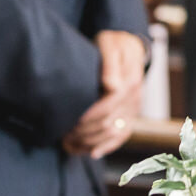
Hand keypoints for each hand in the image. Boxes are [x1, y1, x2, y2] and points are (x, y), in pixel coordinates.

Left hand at [61, 31, 145, 158]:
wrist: (127, 46)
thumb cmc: (113, 43)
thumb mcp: (110, 45)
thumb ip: (110, 63)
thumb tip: (112, 85)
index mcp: (130, 80)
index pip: (108, 105)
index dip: (88, 115)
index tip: (68, 119)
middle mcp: (135, 97)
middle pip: (109, 122)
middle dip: (84, 132)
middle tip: (61, 136)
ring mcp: (134, 107)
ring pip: (114, 133)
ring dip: (92, 142)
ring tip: (69, 145)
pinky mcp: (131, 114)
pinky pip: (122, 136)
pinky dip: (107, 146)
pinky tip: (92, 152)